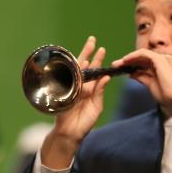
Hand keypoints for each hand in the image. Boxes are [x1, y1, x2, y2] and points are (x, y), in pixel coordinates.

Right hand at [41, 36, 109, 168]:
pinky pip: (71, 79)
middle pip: (85, 65)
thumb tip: (105, 77)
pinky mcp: (66, 91)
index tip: (102, 49)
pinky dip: (76, 71)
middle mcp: (81, 85)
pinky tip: (83, 62)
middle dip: (89, 52)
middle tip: (93, 39)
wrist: (71, 133)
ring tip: (89, 44)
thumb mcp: (96, 107)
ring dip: (83, 56)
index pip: (95, 72)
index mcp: (89, 89)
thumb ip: (100, 92)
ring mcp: (72, 87)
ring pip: (77, 69)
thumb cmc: (84, 122)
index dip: (98, 60)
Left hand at [114, 49, 171, 115]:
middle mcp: (166, 59)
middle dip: (128, 61)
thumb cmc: (169, 96)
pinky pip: (143, 54)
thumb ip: (142, 77)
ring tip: (117, 64)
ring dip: (128, 58)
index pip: (146, 63)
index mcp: (166, 66)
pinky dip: (133, 56)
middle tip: (115, 65)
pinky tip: (124, 61)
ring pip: (142, 55)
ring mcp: (164, 58)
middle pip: (143, 58)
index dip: (133, 65)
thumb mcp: (152, 85)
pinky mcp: (160, 59)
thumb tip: (131, 74)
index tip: (122, 70)